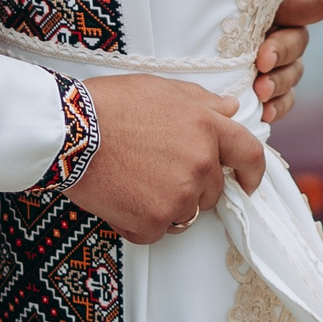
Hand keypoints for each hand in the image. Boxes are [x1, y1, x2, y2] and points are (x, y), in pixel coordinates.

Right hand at [62, 74, 266, 244]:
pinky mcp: (152, 222)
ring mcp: (178, 197)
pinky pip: (156, 232)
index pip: (250, 155)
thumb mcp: (162, 89)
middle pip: (213, 190)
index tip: (248, 182)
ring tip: (134, 181)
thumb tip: (231, 108)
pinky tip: (120, 198)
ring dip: (167, 204)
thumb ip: (202, 101)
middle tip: (156, 170)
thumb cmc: (111, 104)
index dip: (253, 172)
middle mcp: (200, 165)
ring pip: (186, 213)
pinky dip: (139, 222)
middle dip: (193, 184)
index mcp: (207, 129)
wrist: (69, 131)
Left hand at [254, 0, 322, 123]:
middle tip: (262, 61)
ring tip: (260, 91)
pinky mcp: (271, 88)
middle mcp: (287, 28)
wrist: (179, 33)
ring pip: (294, 72)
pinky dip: (275, 106)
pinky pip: (284, 100)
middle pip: (301, 40)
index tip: (277, 14)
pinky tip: (263, 111)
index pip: (313, 3)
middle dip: (282, 51)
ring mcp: (281, 61)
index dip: (300, 10)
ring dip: (278, 82)